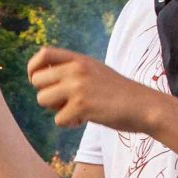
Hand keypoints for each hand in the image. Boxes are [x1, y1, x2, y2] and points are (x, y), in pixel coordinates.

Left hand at [28, 47, 154, 131]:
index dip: (33, 68)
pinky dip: (69, 123)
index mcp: (79, 59)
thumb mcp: (95, 71)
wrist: (144, 106)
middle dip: (46, 94)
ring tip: (76, 110)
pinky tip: (85, 119)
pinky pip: (58, 119)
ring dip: (56, 110)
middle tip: (64, 101)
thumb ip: (72, 70)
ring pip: (43, 100)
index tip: (37, 80)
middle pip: (37, 81)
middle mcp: (76, 69)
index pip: (43, 54)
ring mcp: (78, 87)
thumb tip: (41, 79)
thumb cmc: (119, 92)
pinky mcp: (81, 107)